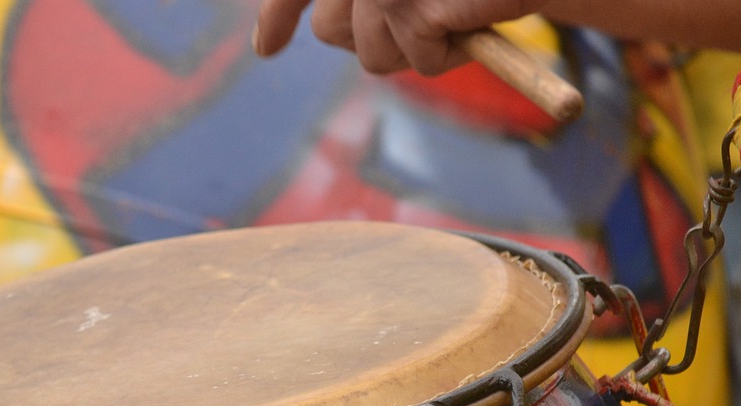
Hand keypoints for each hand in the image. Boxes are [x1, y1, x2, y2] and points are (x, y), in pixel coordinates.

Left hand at [253, 0, 541, 74]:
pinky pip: (419, 62)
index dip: (278, 16)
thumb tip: (328, 27)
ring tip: (453, 12)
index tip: (267, 49)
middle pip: (331, 30)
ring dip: (413, 48)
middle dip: (371, 37)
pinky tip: (473, 21)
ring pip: (372, 55)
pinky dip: (450, 54)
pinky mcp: (414, 8)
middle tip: (419, 19)